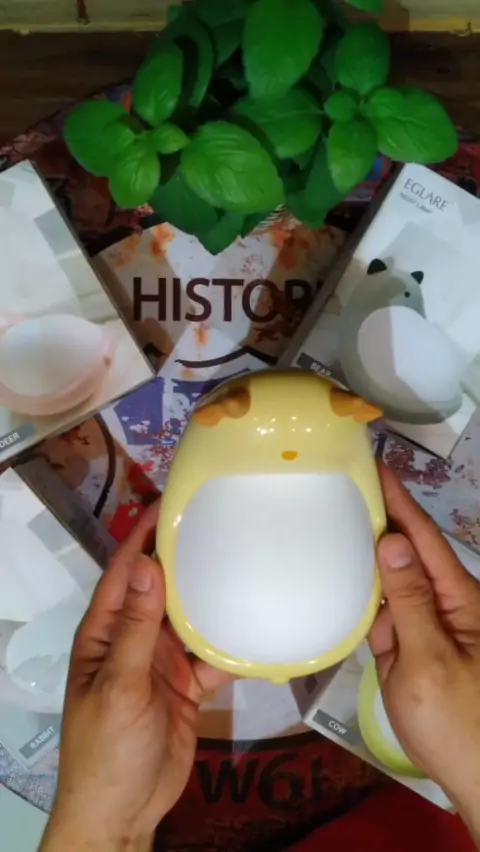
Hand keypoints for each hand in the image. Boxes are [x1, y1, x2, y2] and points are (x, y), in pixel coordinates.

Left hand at [41, 501, 231, 851]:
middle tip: (223, 524)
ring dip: (214, 598)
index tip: (170, 503)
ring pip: (192, 619)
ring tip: (249, 564)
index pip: (125, 573)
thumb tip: (149, 567)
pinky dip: (234, 645)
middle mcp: (135, 639)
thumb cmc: (107, 747)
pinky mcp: (188, 686)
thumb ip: (137, 628)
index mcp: (107, 632)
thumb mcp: (120, 685)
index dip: (143, 537)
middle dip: (187, 560)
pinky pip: (214, 656)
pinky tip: (261, 627)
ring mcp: (163, 662)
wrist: (123, 811)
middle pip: (163, 590)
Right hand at [370, 465, 479, 840]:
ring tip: (335, 523)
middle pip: (409, 552)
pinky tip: (345, 581)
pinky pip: (390, 612)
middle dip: (380, 517)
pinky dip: (368, 597)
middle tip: (342, 485)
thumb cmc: (457, 722)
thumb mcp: (428, 661)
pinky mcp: (415, 648)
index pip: (424, 537)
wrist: (476, 780)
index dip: (399, 499)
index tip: (374, 463)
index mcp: (461, 598)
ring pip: (395, 581)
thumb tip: (393, 539)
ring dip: (370, 556)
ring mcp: (431, 626)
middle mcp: (447, 604)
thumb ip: (410, 600)